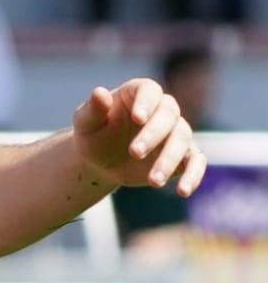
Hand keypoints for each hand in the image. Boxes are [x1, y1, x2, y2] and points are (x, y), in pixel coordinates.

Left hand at [71, 78, 206, 196]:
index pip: (149, 91)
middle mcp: (162, 109)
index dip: (146, 103)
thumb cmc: (93, 135)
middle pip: (169, 115)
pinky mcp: (182, 155)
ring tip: (152, 182)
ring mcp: (174, 132)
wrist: (100, 161)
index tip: (138, 119)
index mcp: (138, 94)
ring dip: (169, 160)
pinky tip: (183, 191)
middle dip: (153, 135)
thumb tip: (99, 93)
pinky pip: (196, 161)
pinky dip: (194, 174)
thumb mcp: (86, 123)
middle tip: (134, 153)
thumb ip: (92, 109)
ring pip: (182, 139)